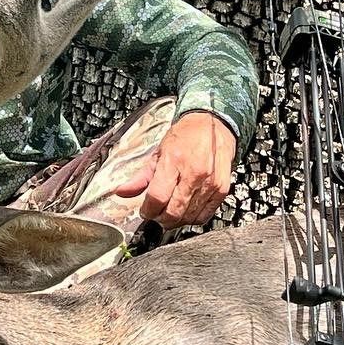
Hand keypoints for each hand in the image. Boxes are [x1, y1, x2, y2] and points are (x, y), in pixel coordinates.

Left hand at [114, 111, 236, 228]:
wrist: (212, 123)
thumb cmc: (185, 136)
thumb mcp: (158, 152)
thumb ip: (140, 177)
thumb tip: (121, 192)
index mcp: (173, 162)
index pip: (157, 198)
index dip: (148, 211)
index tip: (145, 211)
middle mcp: (193, 173)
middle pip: (173, 212)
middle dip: (160, 219)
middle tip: (157, 214)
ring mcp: (209, 183)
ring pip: (188, 217)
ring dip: (176, 221)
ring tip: (170, 213)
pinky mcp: (221, 189)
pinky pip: (205, 216)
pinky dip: (193, 219)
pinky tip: (186, 211)